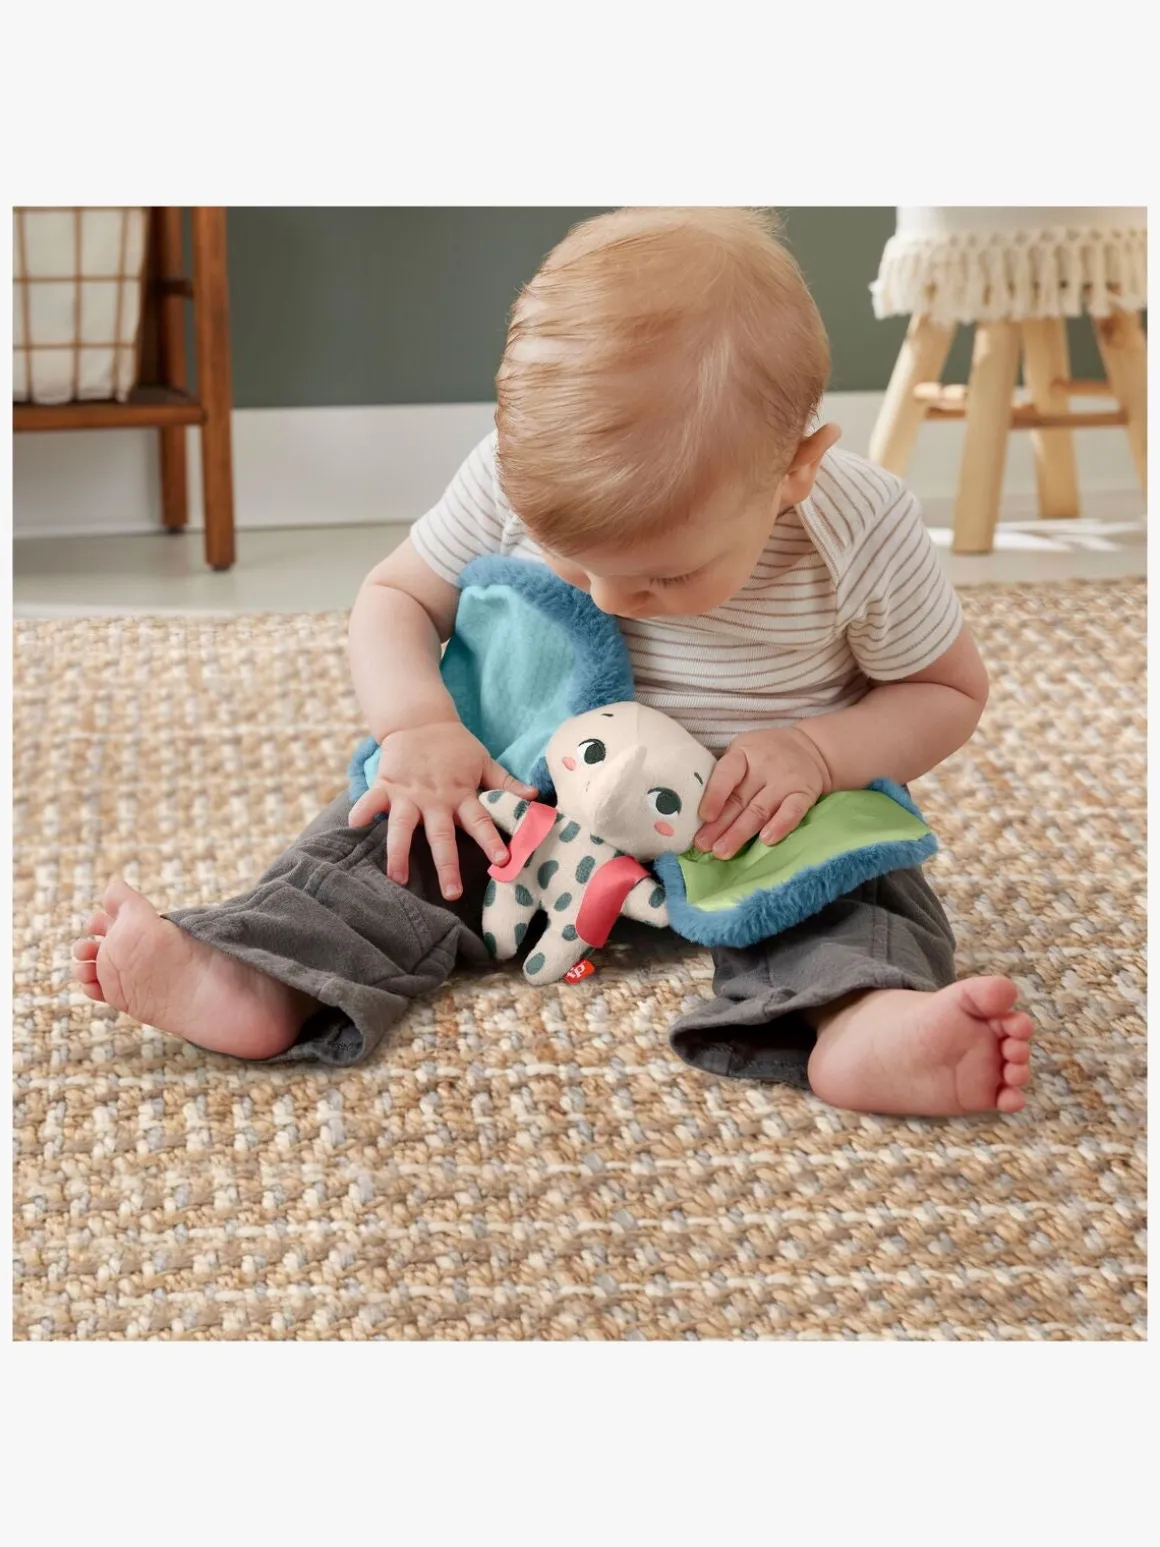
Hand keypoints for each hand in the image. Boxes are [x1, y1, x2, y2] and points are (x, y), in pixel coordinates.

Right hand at [348, 720, 536, 899]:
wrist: (421, 719)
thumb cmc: (456, 746)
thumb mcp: (485, 762)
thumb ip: (506, 783)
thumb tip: (536, 797)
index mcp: (461, 795)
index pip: (480, 821)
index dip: (492, 840)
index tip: (503, 861)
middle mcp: (435, 799)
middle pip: (442, 835)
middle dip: (447, 865)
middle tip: (452, 893)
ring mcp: (409, 793)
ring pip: (404, 826)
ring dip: (400, 851)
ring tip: (397, 877)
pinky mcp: (386, 784)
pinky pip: (372, 800)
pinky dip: (363, 810)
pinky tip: (354, 825)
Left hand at [694, 727, 830, 857]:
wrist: (810, 748)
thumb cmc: (764, 756)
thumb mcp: (741, 754)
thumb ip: (724, 778)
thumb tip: (699, 816)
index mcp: (742, 754)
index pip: (726, 774)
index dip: (714, 796)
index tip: (704, 817)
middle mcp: (764, 767)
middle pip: (739, 800)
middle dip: (719, 826)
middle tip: (703, 846)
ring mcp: (785, 781)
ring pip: (760, 810)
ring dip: (740, 833)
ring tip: (723, 851)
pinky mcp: (804, 794)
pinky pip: (793, 811)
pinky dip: (780, 826)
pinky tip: (766, 840)